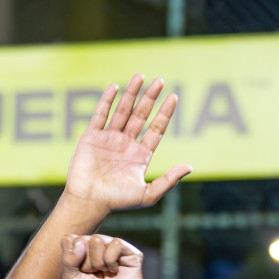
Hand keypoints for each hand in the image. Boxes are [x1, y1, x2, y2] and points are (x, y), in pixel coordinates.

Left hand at [61, 234, 143, 278]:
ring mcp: (114, 246)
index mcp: (82, 248)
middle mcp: (98, 244)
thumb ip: (68, 261)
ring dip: (98, 262)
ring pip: (97, 240)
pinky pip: (115, 244)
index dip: (71, 259)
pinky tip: (114, 269)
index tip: (79, 272)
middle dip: (85, 263)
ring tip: (104, 272)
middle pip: (82, 240)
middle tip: (94, 274)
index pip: (69, 239)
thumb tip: (79, 243)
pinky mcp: (130, 251)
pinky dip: (111, 260)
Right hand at [62, 75, 190, 212]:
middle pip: (141, 115)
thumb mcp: (148, 194)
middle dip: (150, 98)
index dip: (165, 113)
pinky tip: (116, 87)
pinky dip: (107, 100)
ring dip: (132, 94)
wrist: (88, 202)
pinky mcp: (91, 137)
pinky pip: (100, 114)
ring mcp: (108, 139)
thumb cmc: (117, 201)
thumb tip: (189, 166)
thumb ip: (169, 180)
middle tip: (160, 81)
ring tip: (140, 76)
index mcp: (140, 155)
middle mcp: (125, 144)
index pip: (156, 129)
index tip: (174, 97)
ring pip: (122, 111)